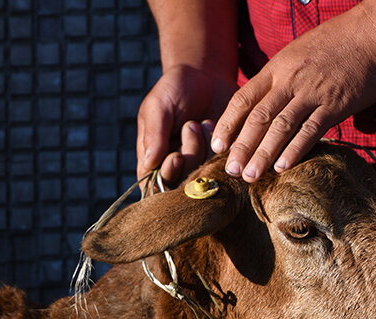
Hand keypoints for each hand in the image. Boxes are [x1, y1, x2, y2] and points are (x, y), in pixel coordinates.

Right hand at [137, 64, 237, 184]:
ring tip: (204, 121)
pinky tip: (217, 126)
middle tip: (191, 125)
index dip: (167, 177)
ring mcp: (200, 164)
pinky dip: (224, 149)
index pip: (156, 185)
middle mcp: (177, 166)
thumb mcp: (158, 106)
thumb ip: (154, 134)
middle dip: (190, 156)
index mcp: (154, 158)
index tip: (176, 156)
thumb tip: (150, 165)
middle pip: (184, 183)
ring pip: (206, 176)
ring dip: (206, 149)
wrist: (206, 76)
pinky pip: (225, 166)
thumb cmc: (175, 89)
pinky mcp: (222, 159)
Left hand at [209, 3, 375, 181]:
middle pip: (257, 117)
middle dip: (241, 146)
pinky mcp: (335, 104)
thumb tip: (274, 100)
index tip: (217, 145)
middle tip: (230, 170)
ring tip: (250, 176)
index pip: (244, 98)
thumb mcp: (301, 53)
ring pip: (279, 127)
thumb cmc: (341, 42)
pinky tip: (283, 167)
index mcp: (278, 68)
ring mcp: (312, 92)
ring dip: (263, 154)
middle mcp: (289, 80)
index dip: (228, 123)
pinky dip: (295, 150)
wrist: (375, 31)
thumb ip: (285, 77)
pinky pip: (310, 130)